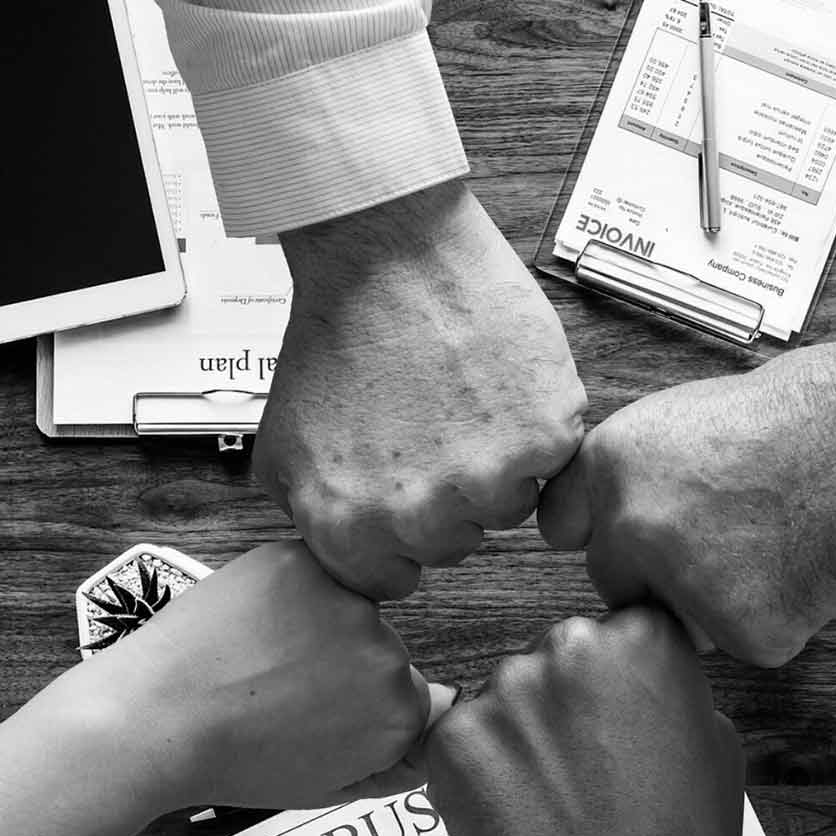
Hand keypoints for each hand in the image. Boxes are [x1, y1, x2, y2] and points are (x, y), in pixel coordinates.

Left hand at [59, 542, 439, 813]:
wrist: (156, 720)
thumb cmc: (229, 760)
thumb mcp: (323, 788)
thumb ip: (393, 764)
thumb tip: (433, 731)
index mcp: (398, 716)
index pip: (411, 696)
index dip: (361, 706)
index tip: (322, 714)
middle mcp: (388, 656)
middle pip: (382, 648)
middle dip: (343, 662)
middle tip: (282, 689)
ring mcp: (346, 604)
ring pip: (348, 606)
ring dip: (317, 621)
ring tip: (260, 657)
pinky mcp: (304, 564)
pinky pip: (313, 571)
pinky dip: (286, 591)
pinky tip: (250, 625)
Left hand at [260, 180, 587, 599]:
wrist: (387, 253)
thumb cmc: (336, 335)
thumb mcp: (283, 446)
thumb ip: (313, 519)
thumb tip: (345, 557)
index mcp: (348, 529)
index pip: (391, 581)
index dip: (397, 535)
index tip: (401, 492)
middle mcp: (417, 517)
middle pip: (453, 546)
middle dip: (444, 498)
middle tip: (429, 428)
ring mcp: (486, 481)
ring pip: (507, 508)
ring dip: (494, 466)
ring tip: (461, 401)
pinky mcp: (543, 439)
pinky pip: (552, 463)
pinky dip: (534, 428)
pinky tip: (495, 385)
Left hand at [414, 607, 742, 835]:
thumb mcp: (718, 747)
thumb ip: (672, 692)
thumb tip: (640, 682)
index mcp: (641, 638)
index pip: (622, 631)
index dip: (620, 681)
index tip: (621, 719)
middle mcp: (568, 646)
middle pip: (559, 657)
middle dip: (567, 703)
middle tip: (586, 771)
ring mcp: (503, 691)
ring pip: (507, 698)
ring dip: (521, 736)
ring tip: (551, 803)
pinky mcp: (451, 737)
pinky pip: (462, 739)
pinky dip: (479, 772)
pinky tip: (514, 816)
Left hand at [537, 341, 835, 666]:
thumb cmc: (788, 420)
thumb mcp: (676, 421)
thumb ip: (626, 478)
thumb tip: (596, 528)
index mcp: (608, 465)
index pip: (561, 529)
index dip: (605, 529)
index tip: (634, 530)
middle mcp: (632, 527)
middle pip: (617, 584)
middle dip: (657, 574)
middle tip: (728, 535)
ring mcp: (684, 584)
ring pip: (679, 621)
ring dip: (713, 602)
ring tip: (770, 541)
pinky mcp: (743, 630)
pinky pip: (744, 641)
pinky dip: (773, 617)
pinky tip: (801, 565)